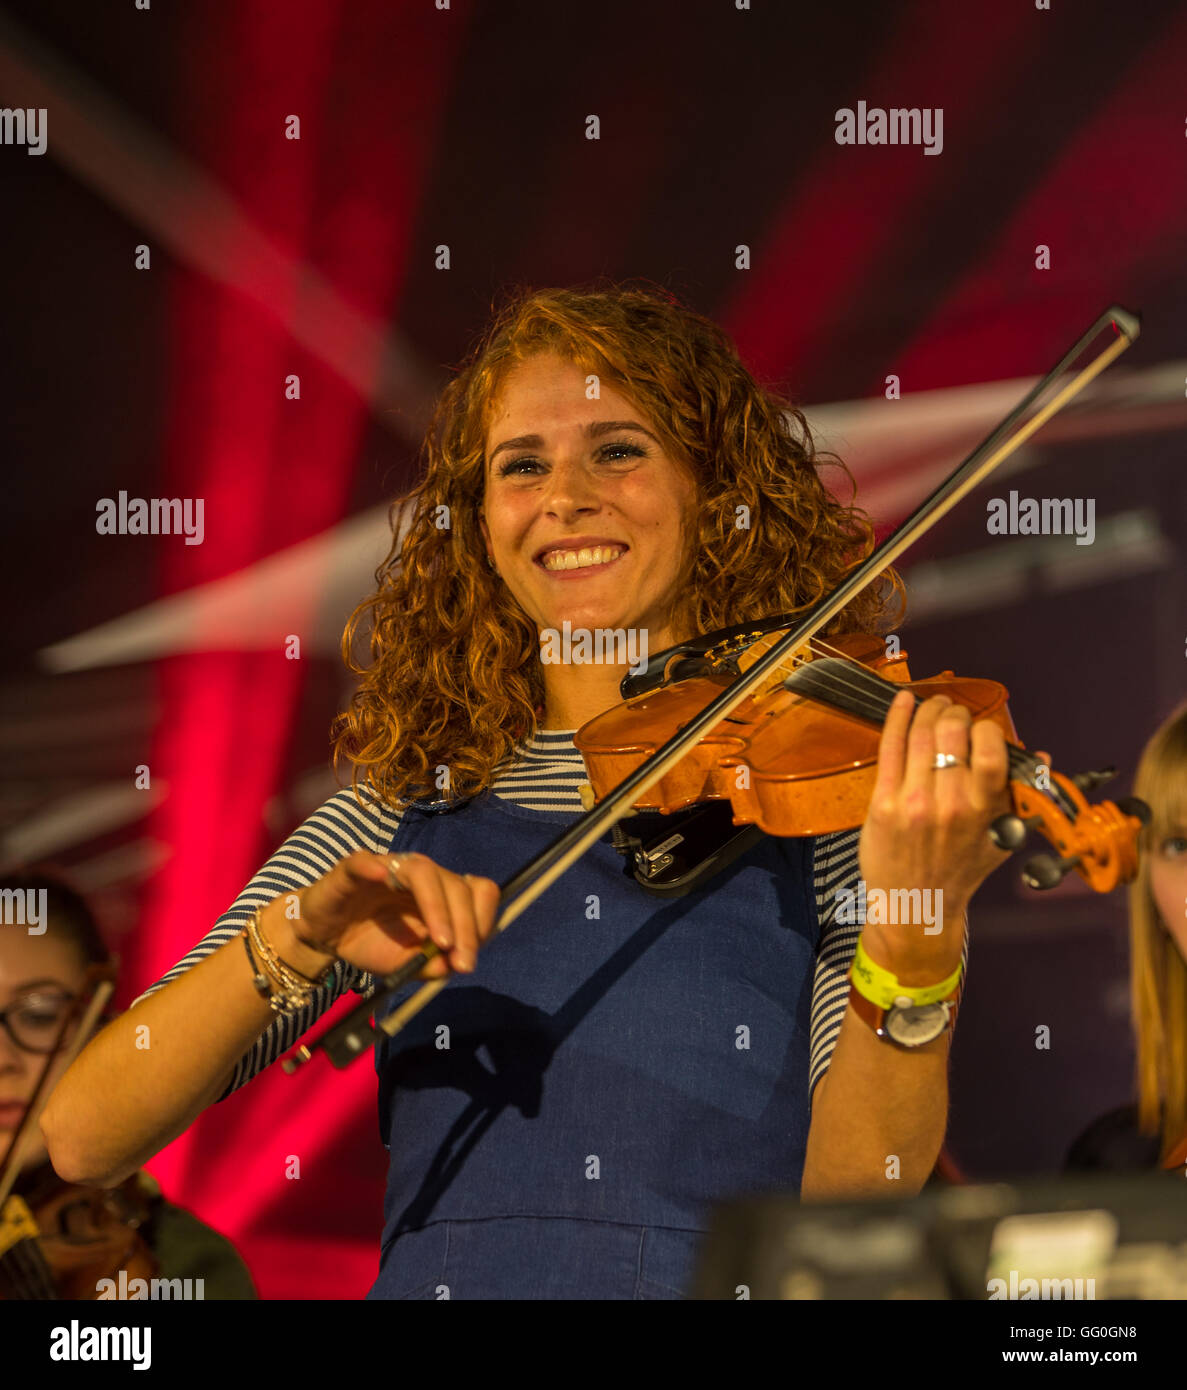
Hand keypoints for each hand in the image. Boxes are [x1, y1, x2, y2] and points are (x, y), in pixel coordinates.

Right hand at [287, 850, 499, 978]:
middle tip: (461, 963)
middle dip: (466, 927)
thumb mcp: (407, 965)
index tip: (470, 958)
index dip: (483, 921)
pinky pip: (364, 862)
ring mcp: (390, 866)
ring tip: (440, 942)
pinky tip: (381, 878)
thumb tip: (455, 965)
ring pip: (424, 871)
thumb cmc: (373, 944)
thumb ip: (433, 965)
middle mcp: (423, 875)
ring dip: (437, 908)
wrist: (326, 937)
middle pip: (456, 885)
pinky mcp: (354, 868)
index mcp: (442, 894)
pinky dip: (374, 868)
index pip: (478, 892)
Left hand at [858, 692, 1013, 977]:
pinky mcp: (883, 802)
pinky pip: (889, 748)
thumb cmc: (959, 871)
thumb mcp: (1002, 839)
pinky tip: (902, 700)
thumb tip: (1042, 757)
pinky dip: (896, 718)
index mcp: (983, 810)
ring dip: (927, 709)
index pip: (992, 750)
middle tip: (954, 712)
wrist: (916, 905)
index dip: (987, 729)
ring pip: (920, 735)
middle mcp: (949, 803)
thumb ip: (1021, 797)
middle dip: (955, 713)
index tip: (983, 728)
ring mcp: (913, 801)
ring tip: (933, 704)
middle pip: (952, 733)